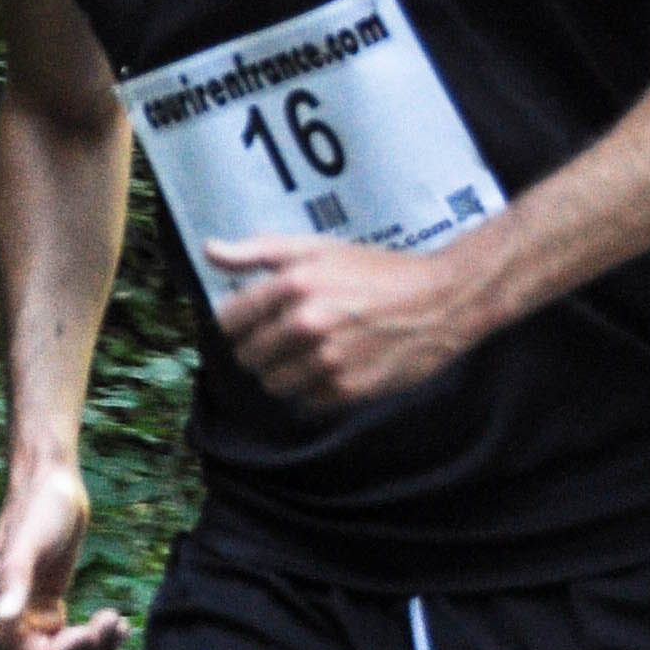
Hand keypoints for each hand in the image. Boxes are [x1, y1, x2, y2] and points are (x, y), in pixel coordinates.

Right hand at [0, 456, 126, 649]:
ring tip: (121, 626)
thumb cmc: (40, 505)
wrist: (53, 481)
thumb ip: (14, 579)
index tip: (93, 636)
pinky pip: (65, 640)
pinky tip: (116, 625)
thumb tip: (3, 618)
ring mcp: (24, 612)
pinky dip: (91, 640)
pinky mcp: (44, 607)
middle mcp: (3, 614)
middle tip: (115, 625)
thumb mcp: (29, 542)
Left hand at [206, 229, 495, 409]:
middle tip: (291, 335)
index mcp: (293, 284)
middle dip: (261, 348)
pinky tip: (337, 366)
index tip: (256, 320)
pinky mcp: (346, 390)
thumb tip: (209, 251)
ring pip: (272, 384)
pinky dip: (314, 389)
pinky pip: (304, 401)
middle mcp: (305, 323)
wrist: (440, 301)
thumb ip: (258, 251)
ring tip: (314, 351)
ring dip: (285, 372)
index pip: (228, 323)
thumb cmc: (376, 271)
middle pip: (246, 358)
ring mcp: (325, 360)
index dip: (238, 323)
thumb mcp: (317, 248)